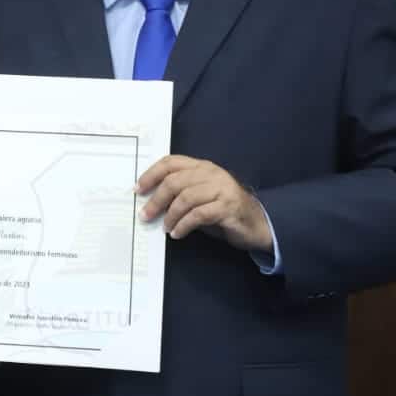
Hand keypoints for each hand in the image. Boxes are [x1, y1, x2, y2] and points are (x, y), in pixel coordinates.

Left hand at [137, 154, 271, 253]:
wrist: (256, 223)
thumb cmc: (223, 211)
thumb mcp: (199, 198)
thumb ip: (180, 194)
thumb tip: (151, 203)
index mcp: (202, 167)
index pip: (171, 162)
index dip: (151, 174)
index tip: (138, 189)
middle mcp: (211, 173)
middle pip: (174, 181)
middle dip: (156, 200)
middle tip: (145, 215)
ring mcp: (221, 188)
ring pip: (186, 198)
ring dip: (170, 215)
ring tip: (165, 228)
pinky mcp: (228, 207)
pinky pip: (199, 214)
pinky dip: (184, 225)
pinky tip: (178, 233)